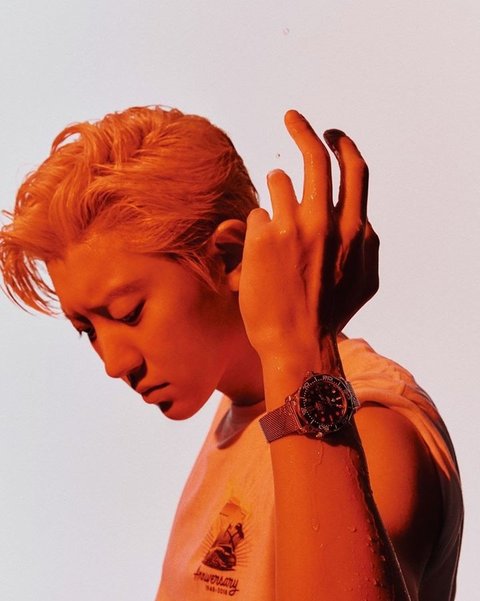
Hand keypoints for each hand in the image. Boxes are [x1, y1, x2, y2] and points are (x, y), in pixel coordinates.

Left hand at [238, 111, 378, 356]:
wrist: (297, 343)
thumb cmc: (331, 314)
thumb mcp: (366, 280)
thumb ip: (368, 244)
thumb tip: (362, 219)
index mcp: (355, 229)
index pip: (354, 171)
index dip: (343, 146)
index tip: (332, 134)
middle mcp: (326, 222)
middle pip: (316, 158)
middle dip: (303, 129)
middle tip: (291, 117)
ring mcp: (294, 228)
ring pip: (278, 182)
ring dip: (274, 195)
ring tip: (272, 225)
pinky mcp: (263, 239)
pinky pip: (256, 216)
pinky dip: (257, 230)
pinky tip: (259, 257)